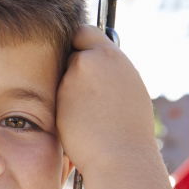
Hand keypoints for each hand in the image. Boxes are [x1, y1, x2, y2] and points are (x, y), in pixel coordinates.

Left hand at [55, 26, 156, 178]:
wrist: (120, 155)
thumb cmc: (129, 128)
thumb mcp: (128, 89)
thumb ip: (110, 72)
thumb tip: (98, 63)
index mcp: (112, 56)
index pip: (86, 33)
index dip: (80, 42)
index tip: (80, 52)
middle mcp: (90, 61)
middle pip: (71, 55)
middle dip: (74, 69)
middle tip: (85, 91)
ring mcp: (72, 80)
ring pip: (64, 80)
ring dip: (70, 92)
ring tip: (90, 115)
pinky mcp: (58, 99)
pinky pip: (59, 99)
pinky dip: (65, 108)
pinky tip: (80, 124)